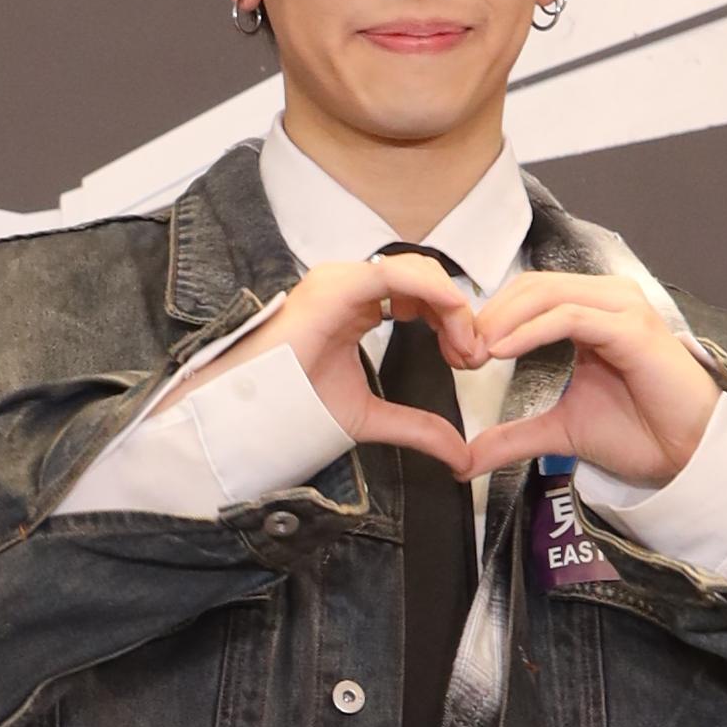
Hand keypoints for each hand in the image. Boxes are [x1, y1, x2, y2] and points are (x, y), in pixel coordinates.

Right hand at [156, 249, 477, 473]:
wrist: (253, 415)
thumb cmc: (294, 408)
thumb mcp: (372, 419)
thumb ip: (418, 429)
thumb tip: (461, 456)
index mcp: (358, 307)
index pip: (420, 296)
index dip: (453, 322)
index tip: (468, 360)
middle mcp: (352, 287)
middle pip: (425, 279)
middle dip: (458, 315)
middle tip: (473, 356)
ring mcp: (342, 282)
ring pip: (416, 270)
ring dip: (451, 305)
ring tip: (462, 347)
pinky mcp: (336, 288)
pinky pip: (394, 274)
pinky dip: (432, 291)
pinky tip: (454, 316)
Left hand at [454, 271, 720, 489]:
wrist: (688, 453)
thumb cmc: (641, 432)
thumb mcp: (561, 431)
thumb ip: (514, 436)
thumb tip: (465, 458)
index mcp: (592, 312)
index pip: (529, 294)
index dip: (490, 318)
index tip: (461, 356)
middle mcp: (607, 300)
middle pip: (531, 286)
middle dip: (490, 316)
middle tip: (462, 353)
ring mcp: (621, 309)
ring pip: (547, 294)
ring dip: (504, 320)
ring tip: (477, 352)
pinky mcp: (630, 328)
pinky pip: (569, 316)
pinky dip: (531, 331)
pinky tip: (503, 351)